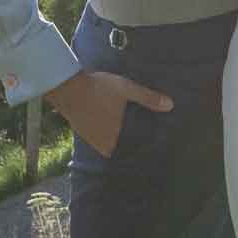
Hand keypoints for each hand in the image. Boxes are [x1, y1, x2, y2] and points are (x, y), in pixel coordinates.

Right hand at [46, 70, 172, 158]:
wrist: (66, 86)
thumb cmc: (98, 89)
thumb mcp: (126, 89)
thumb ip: (147, 98)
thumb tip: (171, 106)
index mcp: (113, 138)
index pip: (130, 151)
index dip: (138, 150)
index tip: (148, 148)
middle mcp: (101, 143)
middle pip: (118, 148)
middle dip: (127, 144)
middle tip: (140, 136)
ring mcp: (89, 138)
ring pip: (106, 143)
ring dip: (113, 138)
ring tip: (124, 129)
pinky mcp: (81, 131)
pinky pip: (96, 136)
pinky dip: (103, 131)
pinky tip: (107, 122)